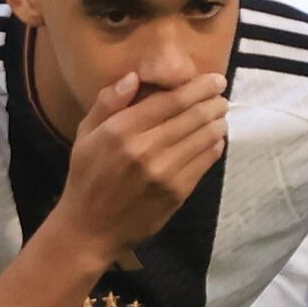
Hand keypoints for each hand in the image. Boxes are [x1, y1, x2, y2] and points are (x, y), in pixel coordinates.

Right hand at [48, 67, 229, 249]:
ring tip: (221, 114)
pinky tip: (215, 140)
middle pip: (193, 116)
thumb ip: (107, 102)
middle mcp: (145, 149)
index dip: (198, 87)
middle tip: (222, 94)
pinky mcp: (177, 193)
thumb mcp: (85, 135)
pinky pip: (204, 162)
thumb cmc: (86, 178)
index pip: (171, 100)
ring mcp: (164, 173)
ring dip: (218, 122)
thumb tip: (134, 76)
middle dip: (213, 101)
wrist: (89, 230)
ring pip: (204, 138)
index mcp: (121, 131)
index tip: (214, 79)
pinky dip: (214, 147)